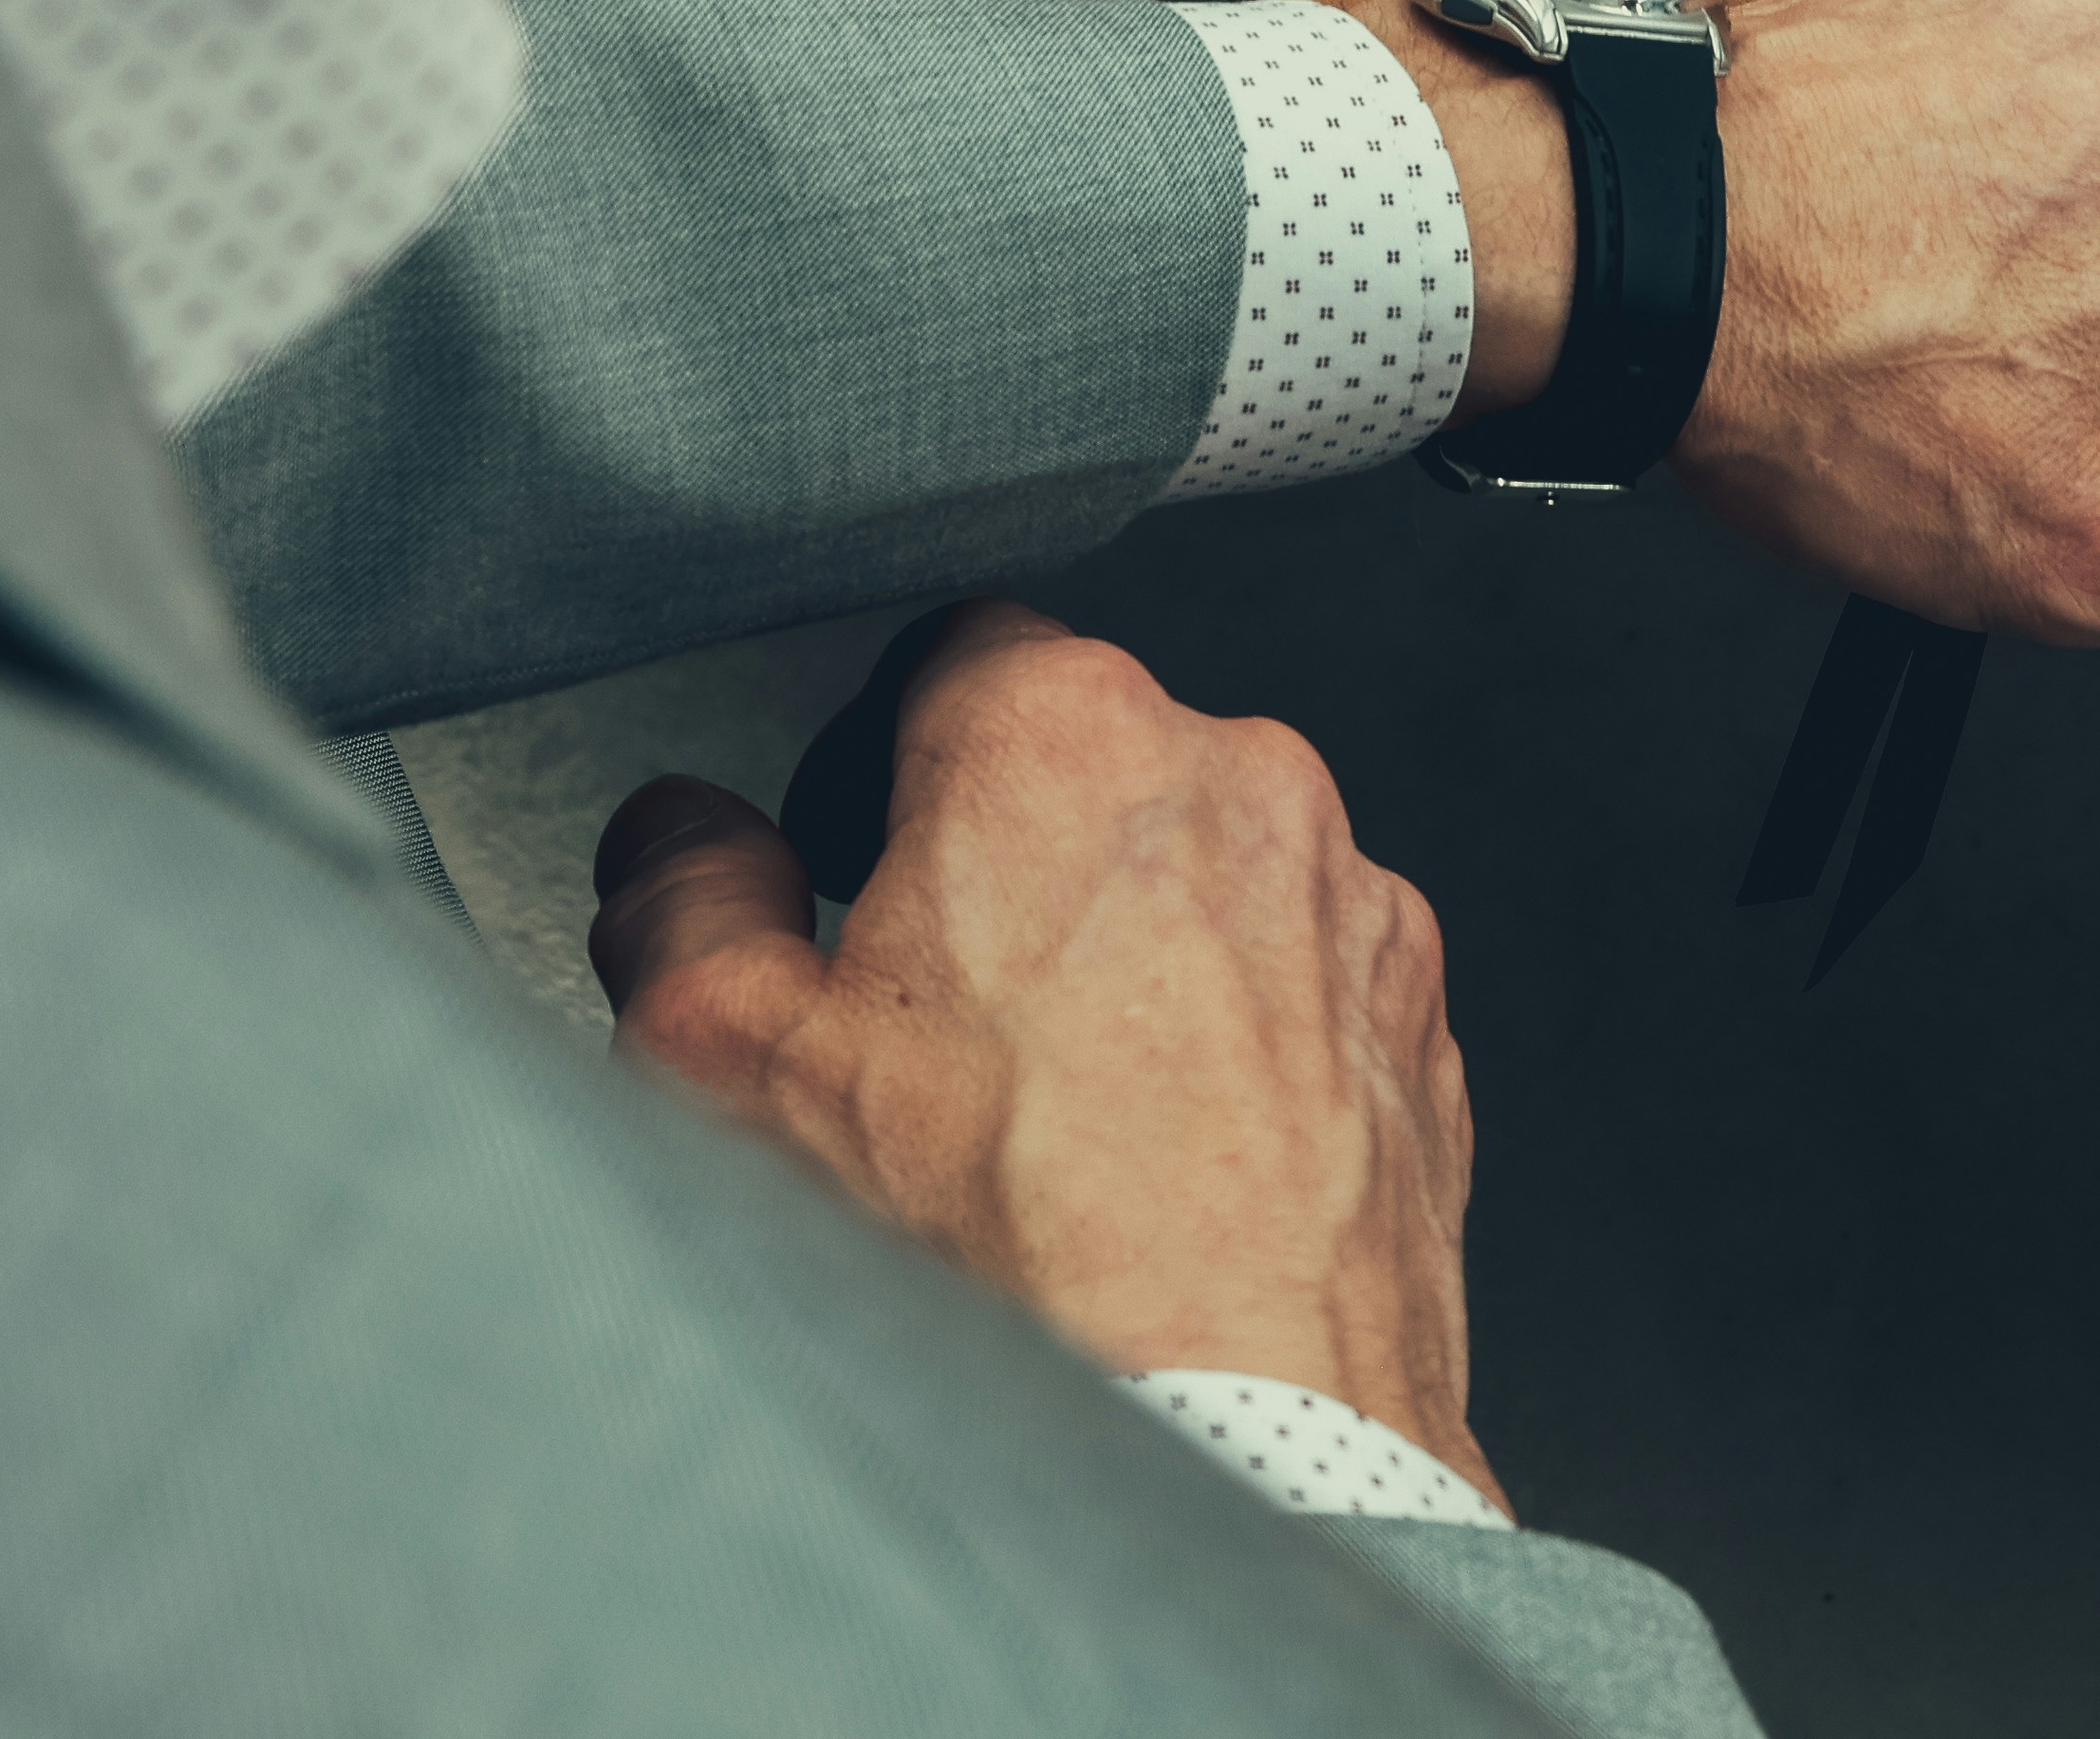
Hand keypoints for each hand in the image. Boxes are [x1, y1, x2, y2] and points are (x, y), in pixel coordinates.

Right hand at [584, 602, 1497, 1512]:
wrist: (1230, 1444)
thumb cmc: (1004, 1269)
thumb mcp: (728, 1064)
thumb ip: (682, 899)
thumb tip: (680, 840)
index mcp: (1064, 741)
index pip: (954, 655)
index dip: (882, 761)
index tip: (854, 860)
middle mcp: (1243, 786)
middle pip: (1091, 775)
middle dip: (1009, 871)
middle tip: (931, 1028)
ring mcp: (1354, 906)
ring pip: (1207, 885)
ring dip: (1132, 963)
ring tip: (1051, 1129)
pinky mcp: (1420, 1026)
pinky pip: (1301, 994)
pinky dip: (1237, 1055)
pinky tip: (1157, 1175)